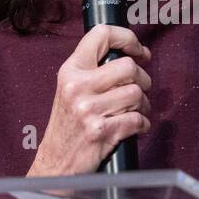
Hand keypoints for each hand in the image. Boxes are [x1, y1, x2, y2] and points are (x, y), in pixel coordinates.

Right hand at [27, 24, 151, 176]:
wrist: (55, 163)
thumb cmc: (67, 126)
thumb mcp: (69, 89)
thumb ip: (92, 70)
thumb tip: (129, 55)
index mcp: (70, 71)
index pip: (101, 35)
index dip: (128, 39)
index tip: (139, 51)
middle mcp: (78, 87)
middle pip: (128, 67)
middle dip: (142, 79)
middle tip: (139, 87)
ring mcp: (89, 109)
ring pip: (136, 94)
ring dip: (143, 105)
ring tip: (135, 111)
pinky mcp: (101, 131)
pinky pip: (137, 119)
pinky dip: (142, 124)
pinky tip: (134, 127)